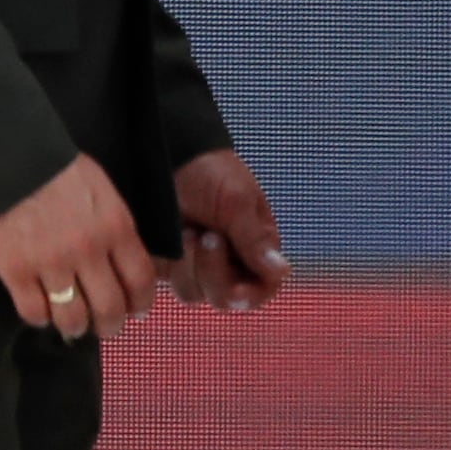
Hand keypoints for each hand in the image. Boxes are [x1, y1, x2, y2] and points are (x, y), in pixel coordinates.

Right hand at [0, 154, 152, 339]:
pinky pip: (34, 312)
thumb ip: (116, 227)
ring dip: (76, 328)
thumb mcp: (104, 191)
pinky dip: (40, 319)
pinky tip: (42, 313)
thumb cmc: (58, 170)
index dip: (141, 303)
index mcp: (116, 229)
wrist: (7, 160)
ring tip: (73, 327)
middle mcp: (89, 252)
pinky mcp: (15, 271)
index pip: (141, 280)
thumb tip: (126, 260)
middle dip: (111, 325)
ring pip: (73, 317)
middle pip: (110, 307)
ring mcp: (51, 264)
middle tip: (106, 327)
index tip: (136, 310)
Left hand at [165, 149, 293, 310]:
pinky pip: (170, 282)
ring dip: (191, 265)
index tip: (237, 287)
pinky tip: (175, 236)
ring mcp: (196, 264)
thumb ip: (255, 241)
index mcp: (256, 248)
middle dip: (215, 273)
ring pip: (196, 293)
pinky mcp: (169, 262)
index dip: (253, 294)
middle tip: (209, 237)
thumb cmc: (211, 171)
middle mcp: (229, 261)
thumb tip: (282, 272)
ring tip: (188, 229)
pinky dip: (173, 264)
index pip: (263, 287)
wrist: (168, 152)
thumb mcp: (238, 201)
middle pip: (227, 298)